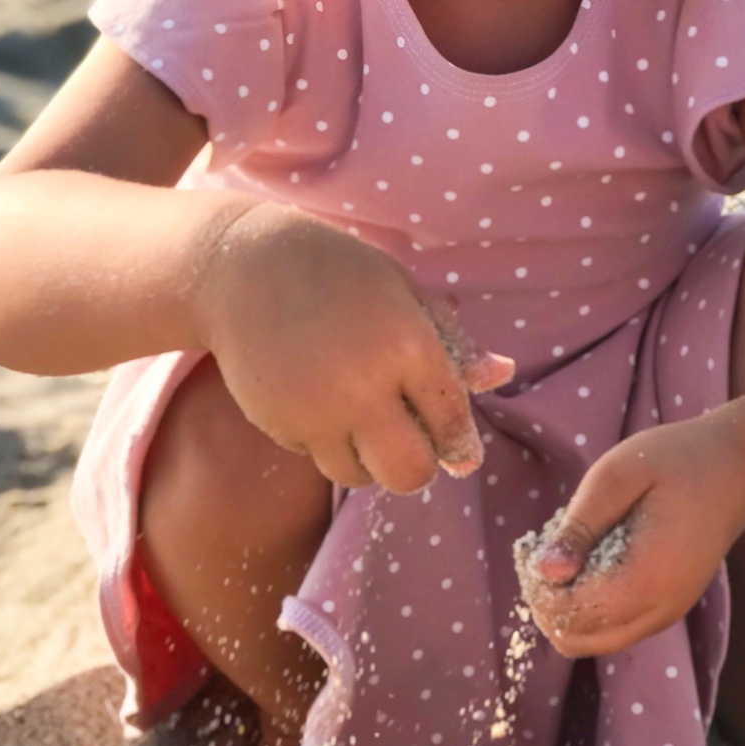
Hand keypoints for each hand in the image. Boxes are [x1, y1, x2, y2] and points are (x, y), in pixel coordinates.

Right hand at [194, 200, 513, 493]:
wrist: (243, 268)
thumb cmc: (340, 272)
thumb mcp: (404, 291)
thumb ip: (453, 340)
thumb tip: (502, 375)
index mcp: (407, 345)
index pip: (450, 423)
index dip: (460, 442)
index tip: (459, 448)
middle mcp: (364, 387)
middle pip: (410, 474)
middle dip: (419, 466)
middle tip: (412, 439)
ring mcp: (316, 412)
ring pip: (361, 477)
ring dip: (371, 459)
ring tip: (363, 415)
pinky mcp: (279, 426)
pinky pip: (320, 458)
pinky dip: (330, 443)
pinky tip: (323, 400)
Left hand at [524, 415, 744, 657]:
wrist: (736, 471)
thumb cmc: (675, 461)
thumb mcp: (618, 475)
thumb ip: (580, 525)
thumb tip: (543, 572)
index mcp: (646, 578)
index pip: (570, 613)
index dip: (539, 588)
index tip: (533, 548)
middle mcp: (659, 610)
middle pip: (576, 639)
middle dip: (547, 604)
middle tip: (544, 553)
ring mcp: (666, 614)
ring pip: (593, 641)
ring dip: (566, 608)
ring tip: (568, 555)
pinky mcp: (667, 609)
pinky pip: (614, 628)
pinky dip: (589, 607)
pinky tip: (591, 561)